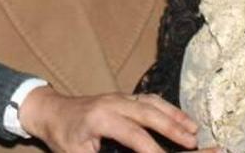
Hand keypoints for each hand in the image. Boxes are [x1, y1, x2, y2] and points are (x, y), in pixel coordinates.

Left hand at [19, 86, 215, 152]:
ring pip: (152, 102)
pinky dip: (168, 108)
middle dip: (173, 127)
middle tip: (192, 142)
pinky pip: (150, 99)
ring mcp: (119, 97)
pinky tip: (180, 118)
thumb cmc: (62, 136)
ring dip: (175, 115)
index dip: (151, 149)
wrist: (50, 111)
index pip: (133, 134)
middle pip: (149, 113)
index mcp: (100, 118)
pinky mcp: (123, 97)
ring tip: (194, 130)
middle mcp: (112, 103)